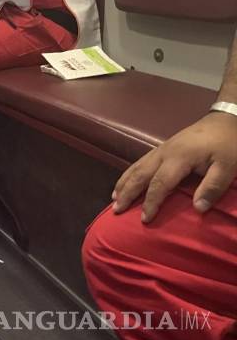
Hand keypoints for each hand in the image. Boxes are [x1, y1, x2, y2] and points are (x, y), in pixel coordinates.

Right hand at [111, 112, 236, 222]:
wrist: (226, 120)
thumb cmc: (228, 145)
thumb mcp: (228, 167)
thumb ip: (213, 187)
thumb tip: (197, 208)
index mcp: (179, 158)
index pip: (159, 183)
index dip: (151, 202)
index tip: (145, 219)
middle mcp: (164, 153)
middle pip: (140, 174)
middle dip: (127, 193)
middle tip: (116, 210)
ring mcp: (161, 148)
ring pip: (136, 166)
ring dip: (124, 183)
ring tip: (114, 198)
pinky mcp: (162, 147)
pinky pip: (140, 162)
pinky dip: (129, 173)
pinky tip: (125, 182)